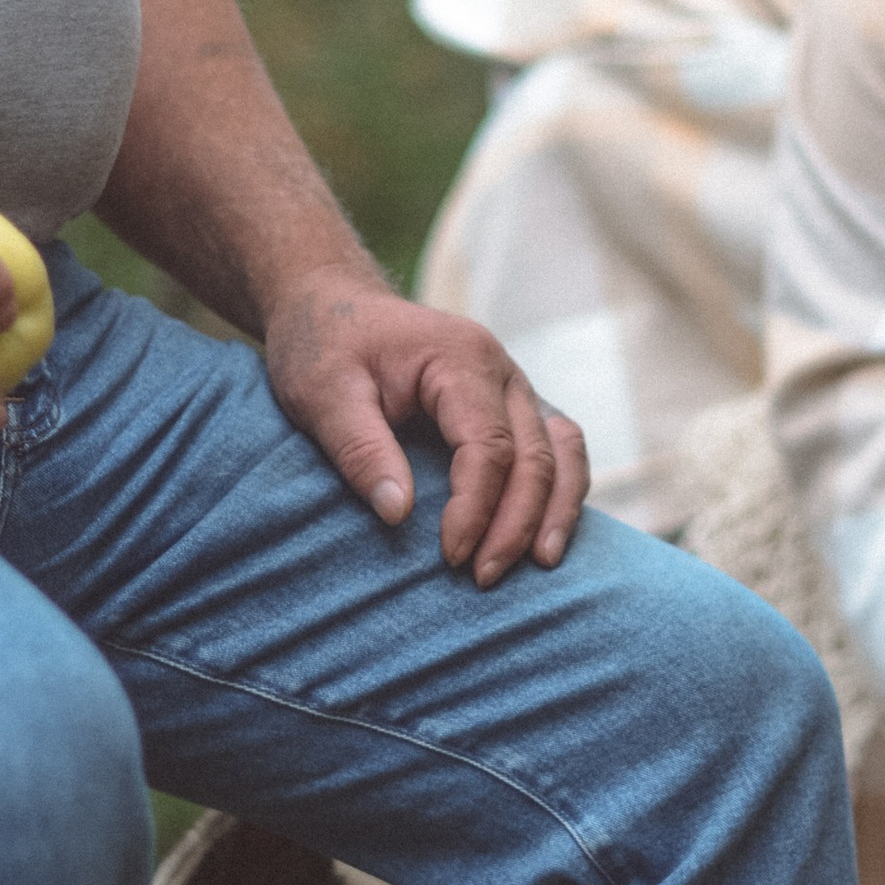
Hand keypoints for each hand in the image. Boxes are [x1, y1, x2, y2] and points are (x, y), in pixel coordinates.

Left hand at [263, 267, 588, 582]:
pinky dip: (558, 492)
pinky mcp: (513, 406)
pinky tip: (542, 537)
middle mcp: (502, 369)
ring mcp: (514, 386)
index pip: (490, 445)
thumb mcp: (322, 394)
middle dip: (517, 523)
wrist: (332, 307)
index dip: (476, 507)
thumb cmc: (325, 346)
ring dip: (555, 510)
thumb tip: (398, 513)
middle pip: (535, 455)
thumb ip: (360, 449)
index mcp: (461, 357)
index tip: (449, 555)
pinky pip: (557, 449)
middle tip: (483, 578)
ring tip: (539, 564)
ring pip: (563, 451)